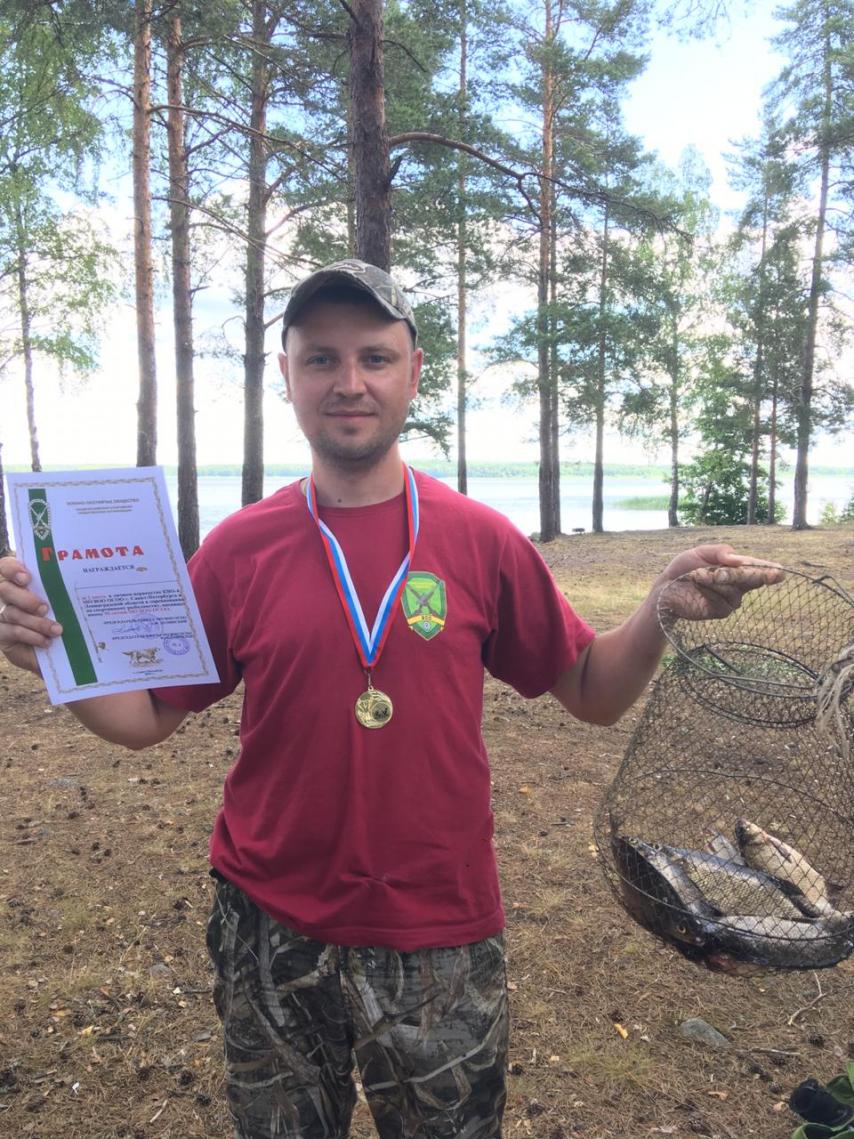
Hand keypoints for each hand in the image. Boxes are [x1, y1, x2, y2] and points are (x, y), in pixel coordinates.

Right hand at [0, 556, 61, 674]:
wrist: (56, 649)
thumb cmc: (60, 619)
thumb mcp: (61, 603)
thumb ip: (60, 591)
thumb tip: (80, 584)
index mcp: (19, 582)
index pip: (6, 567)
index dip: (12, 569)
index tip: (27, 578)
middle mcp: (6, 596)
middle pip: (5, 589)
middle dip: (25, 599)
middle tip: (44, 608)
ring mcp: (1, 615)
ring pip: (12, 613)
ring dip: (37, 622)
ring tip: (57, 630)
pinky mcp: (1, 634)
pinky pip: (13, 631)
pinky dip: (31, 636)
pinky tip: (46, 641)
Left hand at [654, 544, 784, 621]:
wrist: (665, 589)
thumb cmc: (683, 569)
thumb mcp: (699, 553)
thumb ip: (719, 552)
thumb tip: (738, 558)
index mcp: (736, 568)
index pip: (757, 568)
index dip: (769, 570)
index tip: (780, 571)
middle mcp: (738, 585)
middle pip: (753, 580)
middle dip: (753, 574)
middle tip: (753, 571)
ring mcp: (731, 600)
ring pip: (735, 590)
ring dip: (716, 580)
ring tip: (696, 575)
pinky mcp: (721, 611)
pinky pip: (722, 601)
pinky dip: (709, 591)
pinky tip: (697, 585)